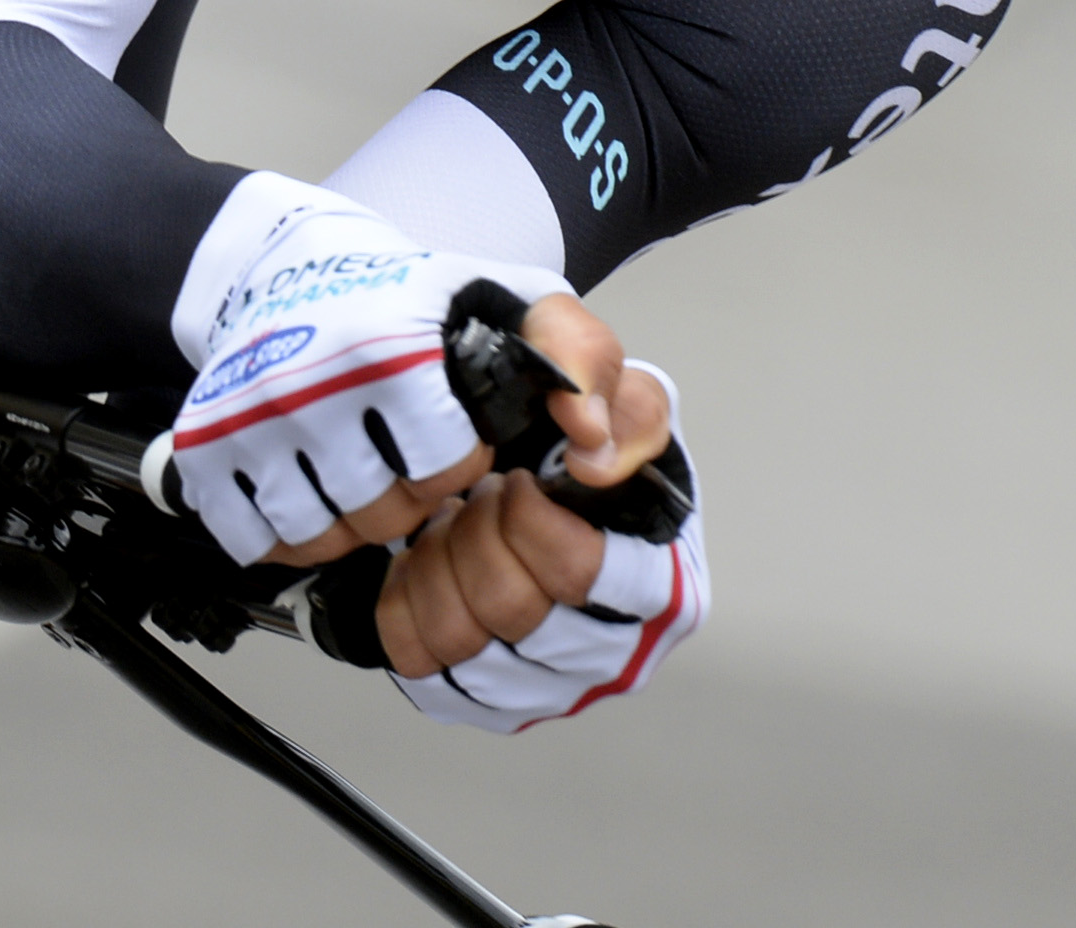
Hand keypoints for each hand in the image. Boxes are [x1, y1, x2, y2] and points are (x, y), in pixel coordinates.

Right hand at [163, 180, 651, 567]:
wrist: (282, 264)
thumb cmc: (407, 293)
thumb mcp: (514, 298)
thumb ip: (583, 357)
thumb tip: (591, 444)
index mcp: (389, 347)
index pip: (445, 471)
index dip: (458, 461)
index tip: (451, 429)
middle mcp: (309, 382)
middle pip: (380, 513)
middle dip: (402, 494)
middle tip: (397, 449)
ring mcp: (249, 416)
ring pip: (318, 535)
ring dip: (344, 517)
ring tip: (355, 467)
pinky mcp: (203, 444)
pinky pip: (252, 539)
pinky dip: (279, 529)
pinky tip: (301, 484)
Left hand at [377, 367, 707, 731]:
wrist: (529, 464)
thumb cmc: (576, 432)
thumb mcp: (599, 370)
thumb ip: (602, 379)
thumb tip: (591, 448)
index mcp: (666, 589)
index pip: (581, 572)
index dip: (530, 518)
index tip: (519, 477)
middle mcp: (615, 657)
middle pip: (511, 611)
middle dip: (479, 532)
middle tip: (486, 494)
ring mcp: (550, 690)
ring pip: (460, 645)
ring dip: (442, 564)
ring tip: (461, 524)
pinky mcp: (488, 703)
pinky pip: (420, 665)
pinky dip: (409, 601)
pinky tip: (434, 563)